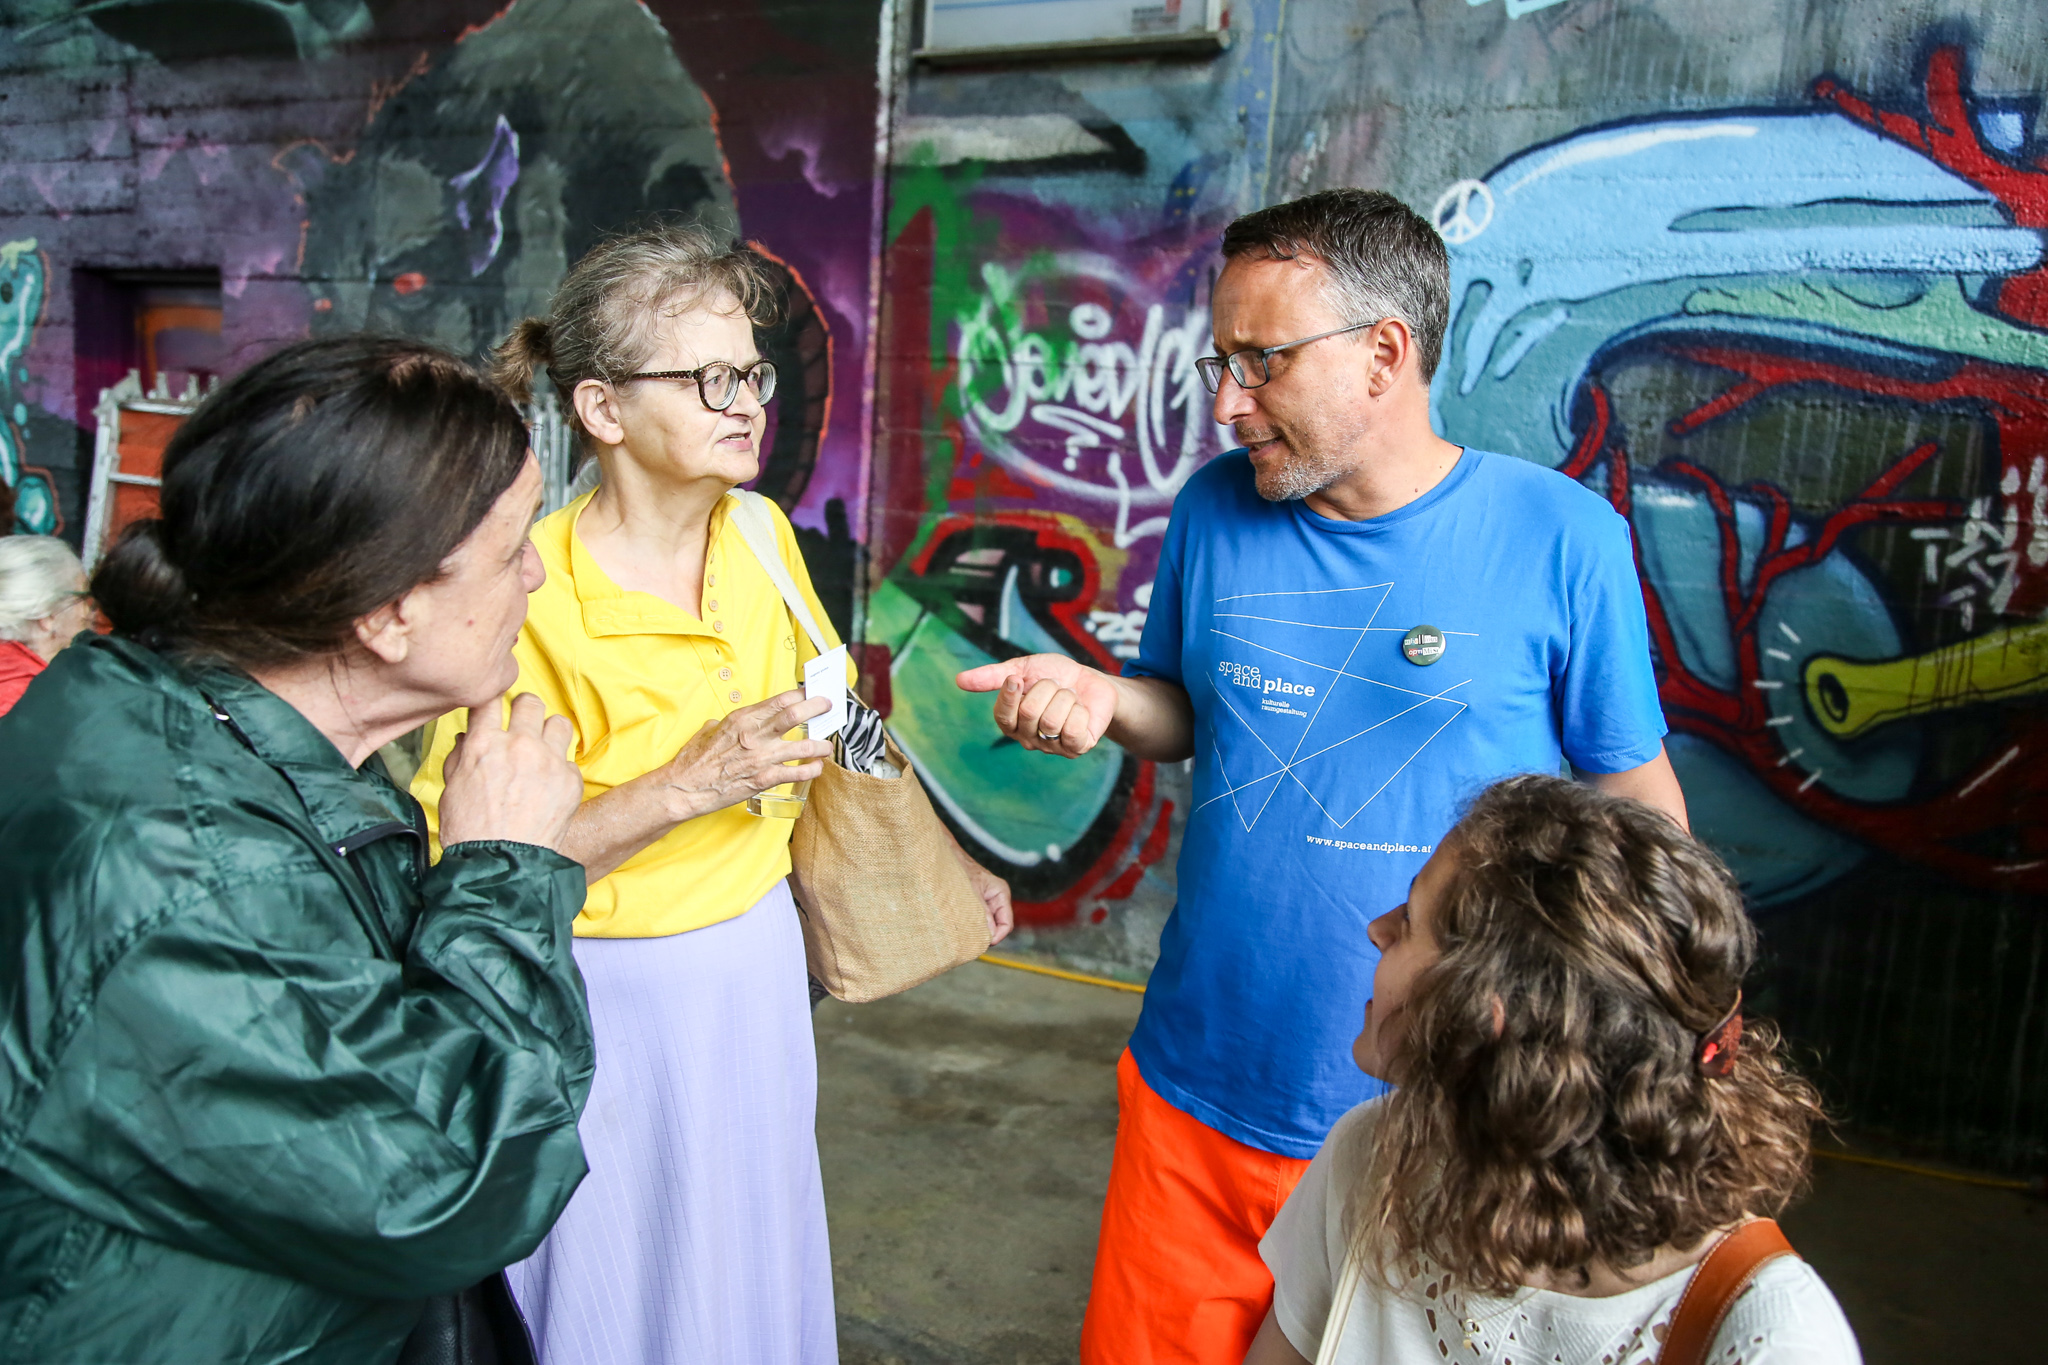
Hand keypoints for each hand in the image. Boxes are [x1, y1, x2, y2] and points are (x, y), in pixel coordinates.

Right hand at [438, 692, 585, 853]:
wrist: (501, 863)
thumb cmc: (470, 831)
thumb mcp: (451, 789)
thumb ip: (460, 757)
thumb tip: (466, 738)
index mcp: (484, 744)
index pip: (490, 699)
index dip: (492, 700)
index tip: (495, 707)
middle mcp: (519, 745)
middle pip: (530, 703)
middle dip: (525, 711)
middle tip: (523, 724)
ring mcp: (548, 761)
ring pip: (559, 723)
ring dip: (550, 733)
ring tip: (543, 749)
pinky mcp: (570, 780)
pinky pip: (570, 762)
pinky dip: (561, 771)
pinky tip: (550, 787)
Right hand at [658, 688, 834, 820]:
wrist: (684, 788)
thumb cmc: (693, 761)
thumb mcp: (708, 731)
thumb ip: (726, 725)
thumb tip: (730, 724)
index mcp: (742, 719)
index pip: (779, 700)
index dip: (800, 694)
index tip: (811, 692)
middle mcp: (755, 734)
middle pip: (795, 715)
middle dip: (817, 707)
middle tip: (828, 706)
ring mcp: (761, 757)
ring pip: (803, 746)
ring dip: (820, 744)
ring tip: (827, 745)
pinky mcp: (764, 779)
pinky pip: (796, 772)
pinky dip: (811, 769)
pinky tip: (816, 767)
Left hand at [954, 843, 1013, 944]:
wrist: (947, 855)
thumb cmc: (960, 867)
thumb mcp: (972, 891)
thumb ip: (983, 912)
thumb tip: (991, 934)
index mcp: (1001, 893)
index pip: (1007, 923)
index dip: (998, 936)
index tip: (984, 943)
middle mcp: (997, 898)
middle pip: (998, 925)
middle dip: (987, 935)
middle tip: (972, 942)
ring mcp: (987, 901)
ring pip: (987, 924)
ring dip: (978, 930)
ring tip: (965, 935)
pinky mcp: (976, 903)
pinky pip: (978, 919)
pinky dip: (972, 925)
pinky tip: (962, 927)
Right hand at [956, 653, 1118, 756]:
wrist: (1091, 680)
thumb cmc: (1054, 675)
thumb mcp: (1023, 669)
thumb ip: (992, 677)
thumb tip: (959, 680)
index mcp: (1013, 723)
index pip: (1002, 716)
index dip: (1010, 695)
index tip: (1019, 679)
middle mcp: (1030, 739)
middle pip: (1030, 713)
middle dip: (1047, 689)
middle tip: (1055, 687)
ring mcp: (1053, 746)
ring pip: (1053, 720)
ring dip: (1065, 698)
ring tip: (1069, 697)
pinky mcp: (1077, 747)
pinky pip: (1074, 730)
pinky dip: (1080, 711)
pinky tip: (1081, 711)